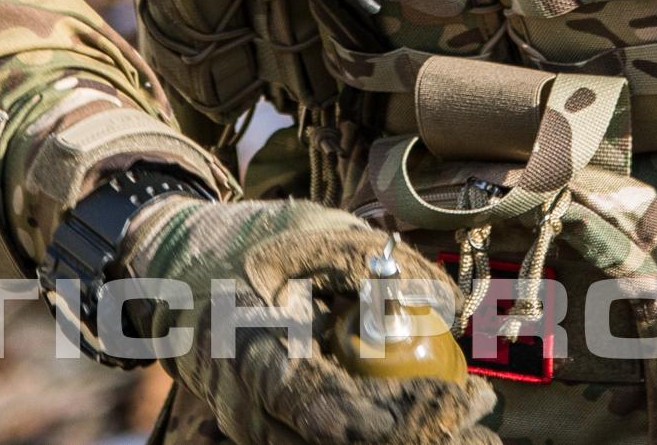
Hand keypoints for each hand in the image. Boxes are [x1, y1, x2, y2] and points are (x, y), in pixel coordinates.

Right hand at [120, 198, 499, 444]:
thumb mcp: (315, 232)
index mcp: (257, 358)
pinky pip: (322, 441)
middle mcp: (250, 411)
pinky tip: (428, 419)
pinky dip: (376, 436)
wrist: (172, 267)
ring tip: (470, 427)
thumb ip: (381, 266)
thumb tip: (447, 308)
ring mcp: (252, 428)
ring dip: (406, 442)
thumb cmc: (249, 242)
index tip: (459, 397)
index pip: (336, 414)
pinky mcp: (263, 431)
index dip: (401, 416)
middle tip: (484, 426)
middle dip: (421, 441)